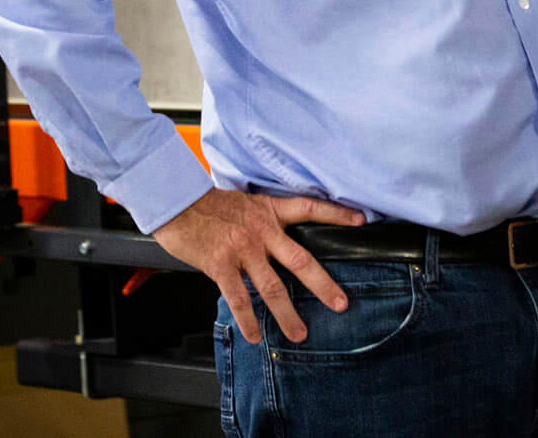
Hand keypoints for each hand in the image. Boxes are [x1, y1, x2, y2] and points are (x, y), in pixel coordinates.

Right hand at [151, 189, 366, 344]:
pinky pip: (239, 299)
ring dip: (287, 314)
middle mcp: (262, 231)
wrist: (176, 202)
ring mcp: (243, 250)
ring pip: (272, 287)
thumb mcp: (246, 203)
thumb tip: (281, 235)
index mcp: (270, 211)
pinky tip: (256, 336)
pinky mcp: (221, 266)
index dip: (337, 213)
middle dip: (323, 284)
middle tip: (341, 303)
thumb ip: (265, 219)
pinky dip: (249, 320)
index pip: (311, 208)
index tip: (360, 221)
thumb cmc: (209, 204)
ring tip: (299, 334)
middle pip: (301, 260)